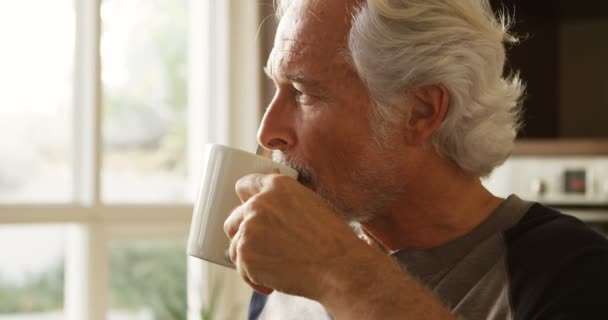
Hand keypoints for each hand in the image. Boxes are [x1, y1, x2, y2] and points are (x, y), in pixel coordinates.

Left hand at [223, 171, 373, 299]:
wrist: (338, 267)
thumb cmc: (332, 239)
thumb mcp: (311, 204)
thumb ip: (285, 199)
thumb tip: (270, 201)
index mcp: (277, 186)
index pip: (244, 184)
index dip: (245, 200)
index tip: (248, 212)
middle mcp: (258, 203)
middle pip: (233, 218)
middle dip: (244, 235)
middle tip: (262, 249)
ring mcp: (249, 229)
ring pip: (235, 246)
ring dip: (251, 259)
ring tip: (275, 269)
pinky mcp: (245, 255)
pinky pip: (241, 269)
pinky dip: (255, 279)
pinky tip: (274, 282)